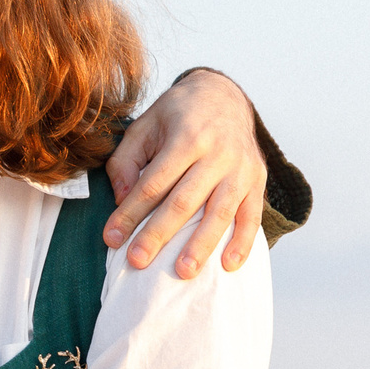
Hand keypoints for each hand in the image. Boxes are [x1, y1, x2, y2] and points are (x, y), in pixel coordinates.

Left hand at [101, 68, 267, 276]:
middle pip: (184, 201)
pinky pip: (252, 216)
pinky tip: (228, 265)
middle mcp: (217, 153)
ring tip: (183, 273)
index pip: (154, 182)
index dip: (130, 212)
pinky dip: (242, 242)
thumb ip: (126, 160)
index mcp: (186, 136)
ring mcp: (241, 169)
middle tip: (137, 261)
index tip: (112, 238)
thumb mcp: (144, 125)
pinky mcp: (257, 181)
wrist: (225, 96)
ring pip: (219, 213)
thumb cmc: (177, 116)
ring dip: (200, 246)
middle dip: (158, 234)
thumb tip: (122, 198)